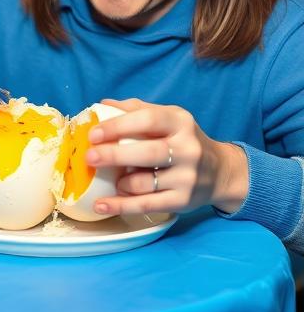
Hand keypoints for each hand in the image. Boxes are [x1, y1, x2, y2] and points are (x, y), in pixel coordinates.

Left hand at [85, 98, 248, 216]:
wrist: (220, 172)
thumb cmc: (181, 141)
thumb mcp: (167, 118)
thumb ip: (136, 110)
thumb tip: (101, 105)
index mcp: (180, 123)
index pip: (148, 120)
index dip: (118, 126)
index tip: (94, 134)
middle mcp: (187, 149)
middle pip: (147, 152)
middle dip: (114, 155)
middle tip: (90, 157)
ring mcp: (187, 177)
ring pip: (145, 182)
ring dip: (121, 182)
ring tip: (111, 180)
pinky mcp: (183, 200)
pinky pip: (146, 205)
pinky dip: (121, 206)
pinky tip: (101, 205)